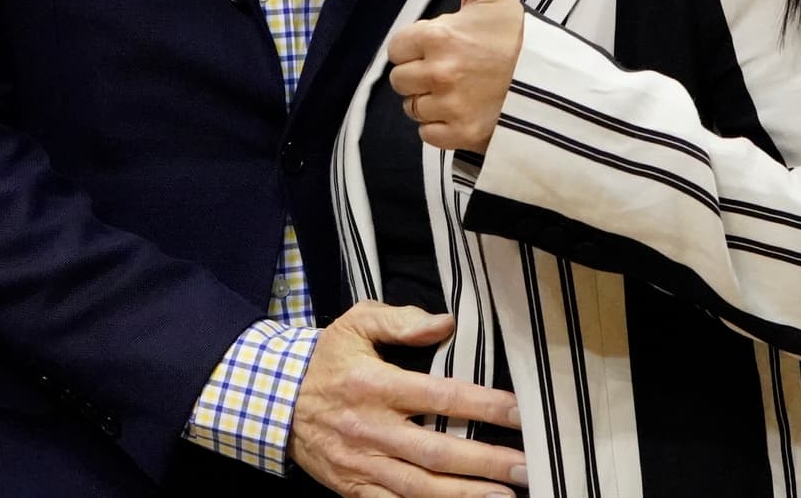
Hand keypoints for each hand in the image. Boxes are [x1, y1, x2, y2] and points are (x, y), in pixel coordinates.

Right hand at [290, 300, 524, 497]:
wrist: (274, 401)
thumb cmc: (325, 358)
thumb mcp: (356, 322)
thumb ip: (400, 321)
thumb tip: (446, 322)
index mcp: (375, 384)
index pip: (438, 396)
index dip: (480, 405)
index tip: (517, 410)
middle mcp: (372, 428)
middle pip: (436, 451)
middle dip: (485, 461)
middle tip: (526, 465)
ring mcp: (364, 465)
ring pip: (421, 489)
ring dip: (466, 495)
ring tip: (507, 497)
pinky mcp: (355, 490)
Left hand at [388, 0, 524, 152]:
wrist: (553, 81)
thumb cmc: (517, 34)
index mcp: (438, 35)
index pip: (397, 48)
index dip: (415, 46)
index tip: (440, 45)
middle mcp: (438, 72)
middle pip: (400, 80)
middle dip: (420, 74)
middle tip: (451, 68)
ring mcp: (449, 105)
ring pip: (413, 108)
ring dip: (430, 101)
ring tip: (460, 90)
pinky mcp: (460, 134)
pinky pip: (428, 134)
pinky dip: (441, 127)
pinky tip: (464, 110)